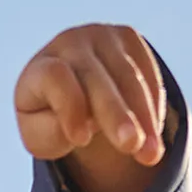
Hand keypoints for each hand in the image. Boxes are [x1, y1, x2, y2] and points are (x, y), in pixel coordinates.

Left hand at [15, 25, 165, 167]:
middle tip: (130, 144)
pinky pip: (147, 73)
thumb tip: (85, 128)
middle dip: (116, 113)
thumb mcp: (38, 134)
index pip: (55, 78)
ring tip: (151, 154)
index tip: (81, 140)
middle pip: (96, 78)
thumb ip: (50, 134)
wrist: (68, 84)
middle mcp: (71, 44)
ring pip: (128, 77)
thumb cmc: (49, 117)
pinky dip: (152, 107)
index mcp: (40, 68)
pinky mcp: (129, 39)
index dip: (69, 107)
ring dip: (143, 118)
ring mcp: (102, 37)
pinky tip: (153, 136)